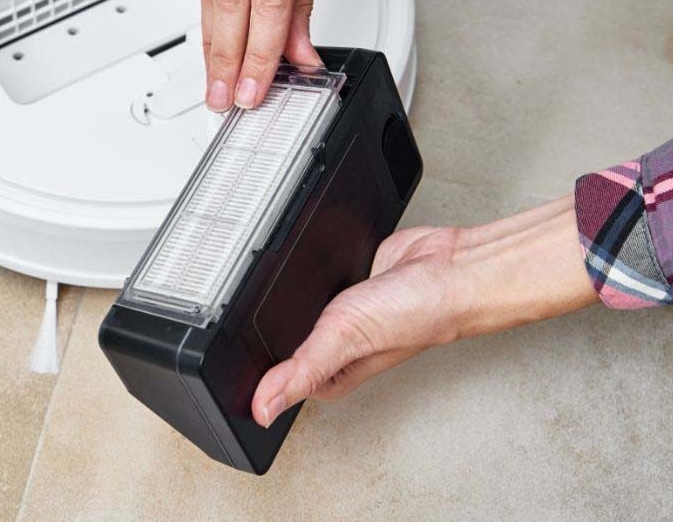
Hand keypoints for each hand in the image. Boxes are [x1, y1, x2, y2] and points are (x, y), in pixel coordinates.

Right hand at [196, 0, 426, 110]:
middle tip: (224, 96)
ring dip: (212, 39)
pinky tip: (213, 33)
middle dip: (226, 56)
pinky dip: (209, 6)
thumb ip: (307, 1)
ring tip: (216, 77)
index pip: (270, 0)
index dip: (259, 51)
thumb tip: (297, 55)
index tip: (254, 86)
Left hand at [252, 197, 597, 427]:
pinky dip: (304, 268)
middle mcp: (334, 346)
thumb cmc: (416, 314)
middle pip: (282, 340)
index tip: (221, 361)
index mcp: (329, 374)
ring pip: (295, 306)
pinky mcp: (346, 278)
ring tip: (263, 281)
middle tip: (235, 311)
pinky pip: (312, 276)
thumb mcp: (344, 341)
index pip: (276, 379)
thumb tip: (263, 408)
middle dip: (263, 326)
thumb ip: (301, 371)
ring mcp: (340, 311)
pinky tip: (299, 263)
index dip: (250, 368)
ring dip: (283, 293)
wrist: (451, 267)